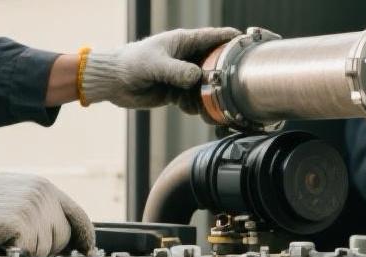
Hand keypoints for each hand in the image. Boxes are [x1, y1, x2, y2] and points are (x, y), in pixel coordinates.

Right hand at [0, 172, 94, 256]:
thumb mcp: (18, 194)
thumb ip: (40, 209)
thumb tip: (59, 234)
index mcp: (45, 188)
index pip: (78, 215)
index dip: (84, 236)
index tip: (88, 250)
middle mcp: (43, 197)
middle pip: (63, 237)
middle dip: (48, 248)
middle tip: (24, 244)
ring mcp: (33, 210)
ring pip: (46, 249)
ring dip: (28, 251)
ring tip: (7, 238)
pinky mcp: (21, 225)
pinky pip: (30, 252)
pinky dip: (15, 253)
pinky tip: (1, 242)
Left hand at [80, 27, 240, 111]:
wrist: (113, 82)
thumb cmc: (131, 63)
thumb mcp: (155, 65)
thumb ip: (177, 71)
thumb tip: (198, 78)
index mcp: (185, 41)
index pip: (217, 37)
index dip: (235, 40)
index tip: (252, 48)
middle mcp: (188, 57)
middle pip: (217, 63)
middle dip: (225, 75)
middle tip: (233, 86)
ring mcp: (184, 74)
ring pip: (208, 85)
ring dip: (210, 95)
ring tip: (209, 103)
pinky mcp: (178, 91)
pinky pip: (195, 99)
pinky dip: (196, 106)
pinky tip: (189, 109)